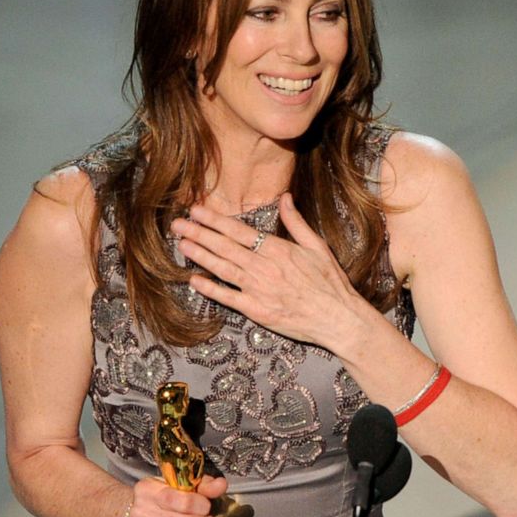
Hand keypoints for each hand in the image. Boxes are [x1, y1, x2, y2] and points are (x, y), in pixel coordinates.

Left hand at [171, 193, 360, 347]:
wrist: (338, 318)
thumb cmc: (330, 283)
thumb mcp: (317, 246)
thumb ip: (296, 222)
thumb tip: (285, 197)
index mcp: (278, 249)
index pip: (239, 231)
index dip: (215, 220)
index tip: (197, 211)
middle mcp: (264, 267)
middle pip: (224, 247)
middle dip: (199, 233)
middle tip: (177, 224)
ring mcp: (258, 289)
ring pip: (222, 268)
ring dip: (200, 255)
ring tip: (182, 244)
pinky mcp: (257, 310)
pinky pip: (228, 297)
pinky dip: (209, 288)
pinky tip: (193, 279)